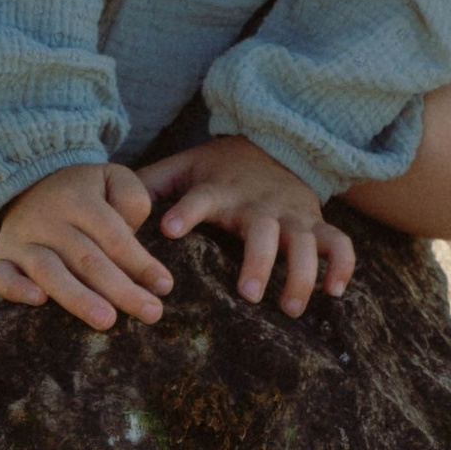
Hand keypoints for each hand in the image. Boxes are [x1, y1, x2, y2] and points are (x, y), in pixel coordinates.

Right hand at [0, 163, 174, 328]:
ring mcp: (22, 240)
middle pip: (87, 259)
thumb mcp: (111, 177)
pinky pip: (2, 276)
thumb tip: (133, 233)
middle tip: (151, 313)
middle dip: (121, 289)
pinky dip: (17, 290)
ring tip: (107, 320)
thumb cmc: (81, 190)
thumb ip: (131, 197)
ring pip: (49, 271)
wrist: (25, 181)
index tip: (164, 287)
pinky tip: (38, 302)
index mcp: (79, 199)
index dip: (141, 263)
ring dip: (78, 297)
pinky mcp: (2, 258)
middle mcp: (48, 219)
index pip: (114, 236)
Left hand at [136, 136, 356, 316]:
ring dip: (299, 274)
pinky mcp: (315, 221)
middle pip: (262, 231)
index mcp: (220, 191)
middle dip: (257, 261)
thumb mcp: (184, 167)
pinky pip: (338, 242)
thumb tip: (108, 207)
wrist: (273, 142)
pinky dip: (342, 264)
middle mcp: (257, 204)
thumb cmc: (219, 168)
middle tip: (247, 295)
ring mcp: (290, 214)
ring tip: (289, 308)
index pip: (199, 198)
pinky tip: (335, 291)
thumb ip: (149, 185)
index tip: (169, 230)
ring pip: (304, 242)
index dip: (185, 212)